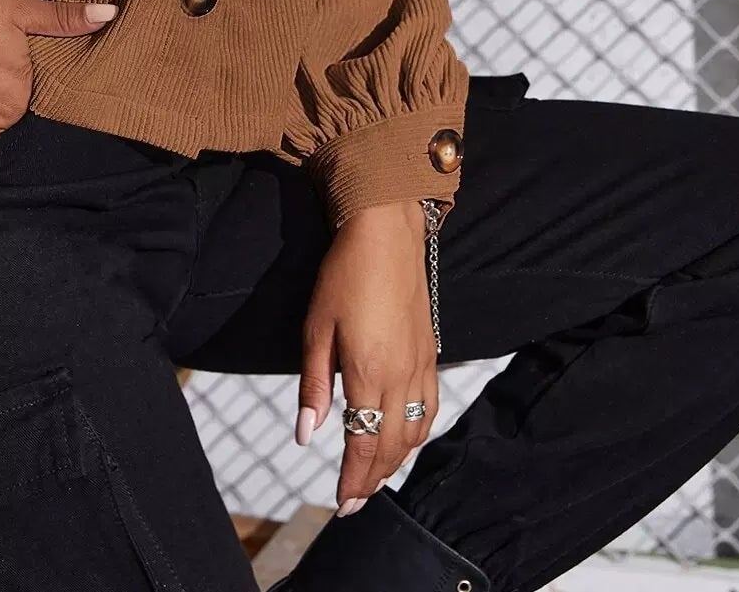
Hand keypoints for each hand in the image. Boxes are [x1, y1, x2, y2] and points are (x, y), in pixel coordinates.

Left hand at [296, 200, 439, 513]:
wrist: (387, 234)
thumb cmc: (344, 276)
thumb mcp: (316, 329)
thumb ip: (314, 386)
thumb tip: (307, 436)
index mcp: (370, 374)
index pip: (363, 445)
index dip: (353, 481)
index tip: (341, 505)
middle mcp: (402, 378)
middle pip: (391, 447)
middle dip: (372, 480)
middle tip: (354, 503)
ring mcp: (422, 366)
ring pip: (415, 433)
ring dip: (395, 461)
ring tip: (374, 477)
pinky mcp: (432, 353)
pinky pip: (431, 409)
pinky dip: (418, 435)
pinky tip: (404, 439)